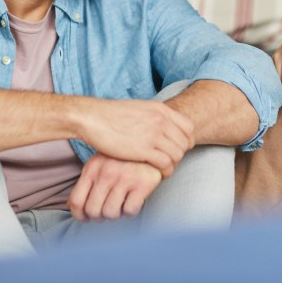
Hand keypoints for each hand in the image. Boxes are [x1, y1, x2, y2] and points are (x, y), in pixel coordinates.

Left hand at [68, 153, 162, 221]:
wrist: (151, 143)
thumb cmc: (123, 157)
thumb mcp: (100, 162)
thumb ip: (88, 181)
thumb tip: (74, 207)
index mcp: (92, 168)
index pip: (76, 201)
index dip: (79, 215)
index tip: (86, 218)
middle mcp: (106, 173)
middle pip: (93, 211)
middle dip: (99, 216)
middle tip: (107, 211)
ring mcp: (124, 178)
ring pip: (111, 213)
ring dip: (116, 214)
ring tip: (121, 204)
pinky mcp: (142, 184)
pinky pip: (130, 210)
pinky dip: (131, 211)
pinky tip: (133, 201)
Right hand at [76, 98, 193, 177]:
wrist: (93, 118)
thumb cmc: (111, 115)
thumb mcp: (139, 108)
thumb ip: (153, 116)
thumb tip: (161, 124)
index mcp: (160, 109)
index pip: (188, 127)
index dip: (186, 140)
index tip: (177, 148)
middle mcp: (161, 120)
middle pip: (185, 142)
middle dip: (179, 154)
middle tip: (169, 161)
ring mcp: (153, 134)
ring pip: (177, 154)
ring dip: (173, 164)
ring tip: (163, 169)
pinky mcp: (144, 149)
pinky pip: (166, 164)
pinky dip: (165, 171)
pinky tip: (158, 174)